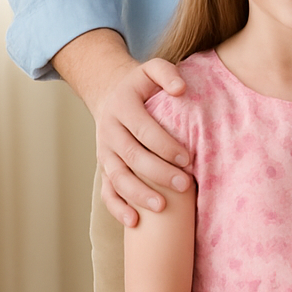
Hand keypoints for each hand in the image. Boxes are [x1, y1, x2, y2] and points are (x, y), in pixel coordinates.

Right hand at [94, 57, 191, 225]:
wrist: (110, 94)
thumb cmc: (142, 85)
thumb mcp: (152, 69)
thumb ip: (167, 73)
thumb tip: (181, 89)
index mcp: (122, 106)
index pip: (143, 129)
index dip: (164, 145)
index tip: (188, 157)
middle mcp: (109, 131)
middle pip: (131, 157)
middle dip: (158, 173)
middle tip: (186, 184)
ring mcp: (104, 152)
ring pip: (117, 178)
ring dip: (138, 194)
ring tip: (162, 207)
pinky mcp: (103, 168)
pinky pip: (106, 191)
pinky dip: (117, 208)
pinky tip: (134, 222)